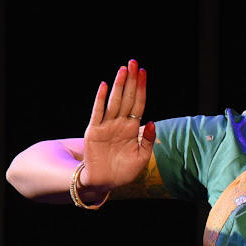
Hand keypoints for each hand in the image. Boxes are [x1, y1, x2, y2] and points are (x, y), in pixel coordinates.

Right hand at [81, 59, 155, 191]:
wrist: (105, 182)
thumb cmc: (124, 171)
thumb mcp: (141, 157)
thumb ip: (147, 140)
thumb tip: (151, 121)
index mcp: (132, 128)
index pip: (138, 103)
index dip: (141, 88)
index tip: (144, 72)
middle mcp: (119, 124)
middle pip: (127, 98)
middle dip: (131, 81)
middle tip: (133, 62)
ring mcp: (106, 126)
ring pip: (114, 101)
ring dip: (119, 85)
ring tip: (123, 69)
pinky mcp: (94, 132)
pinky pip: (98, 112)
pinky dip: (101, 99)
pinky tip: (105, 86)